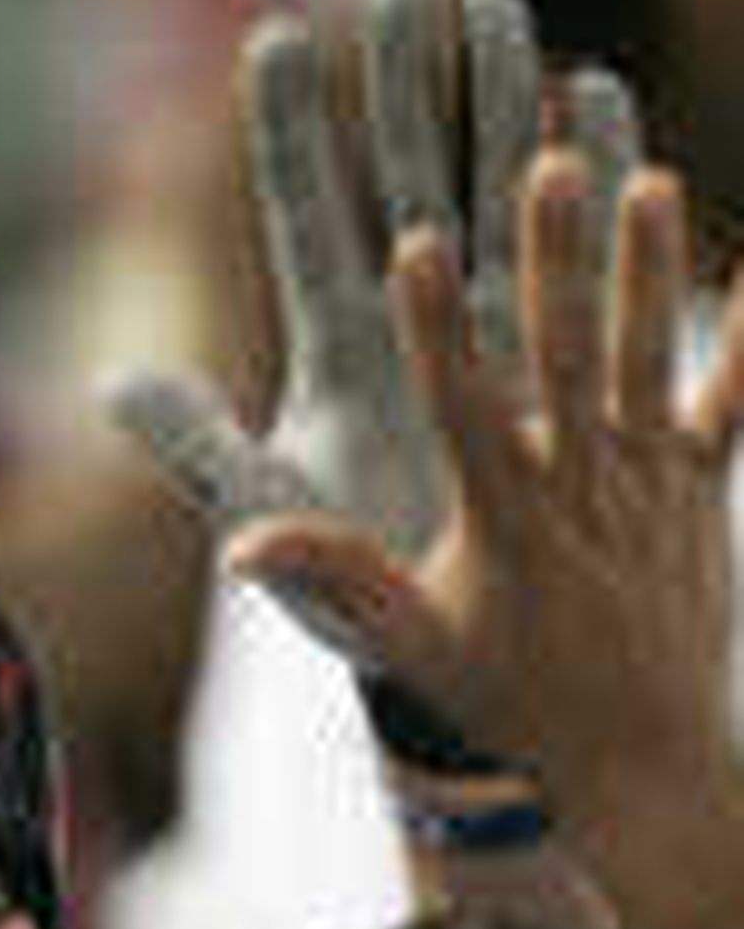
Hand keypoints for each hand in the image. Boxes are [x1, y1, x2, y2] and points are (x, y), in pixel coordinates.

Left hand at [106, 0, 641, 642]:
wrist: (446, 646)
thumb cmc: (338, 594)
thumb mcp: (262, 516)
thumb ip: (198, 447)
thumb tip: (111, 382)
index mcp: (331, 349)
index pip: (301, 216)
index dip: (288, 130)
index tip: (272, 34)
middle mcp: (406, 319)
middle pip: (399, 172)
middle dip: (401, 76)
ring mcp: (481, 326)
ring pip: (489, 187)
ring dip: (496, 99)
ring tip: (500, 8)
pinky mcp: (553, 351)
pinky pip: (575, 244)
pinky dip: (588, 171)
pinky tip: (597, 95)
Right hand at [231, 149, 743, 824]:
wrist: (638, 760)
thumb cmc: (507, 699)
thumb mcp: (410, 644)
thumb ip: (335, 580)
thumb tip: (235, 547)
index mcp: (505, 521)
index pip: (461, 407)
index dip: (434, 325)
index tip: (409, 245)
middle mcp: (585, 491)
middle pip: (566, 357)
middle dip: (554, 260)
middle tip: (546, 169)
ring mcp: (654, 486)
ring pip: (652, 359)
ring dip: (648, 269)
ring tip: (645, 177)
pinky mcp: (706, 489)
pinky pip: (736, 399)